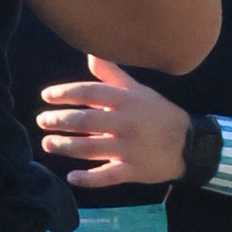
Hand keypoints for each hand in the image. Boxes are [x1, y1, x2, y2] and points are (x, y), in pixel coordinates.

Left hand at [40, 62, 192, 191]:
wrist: (189, 143)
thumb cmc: (158, 114)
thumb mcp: (139, 90)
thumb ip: (112, 75)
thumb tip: (91, 53)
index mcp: (127, 101)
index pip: (91, 93)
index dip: (66, 93)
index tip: (47, 96)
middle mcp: (126, 123)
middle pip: (86, 121)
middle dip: (60, 121)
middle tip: (42, 121)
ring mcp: (129, 149)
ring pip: (91, 148)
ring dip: (65, 147)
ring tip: (48, 144)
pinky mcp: (132, 171)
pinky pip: (107, 176)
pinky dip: (88, 179)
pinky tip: (71, 177)